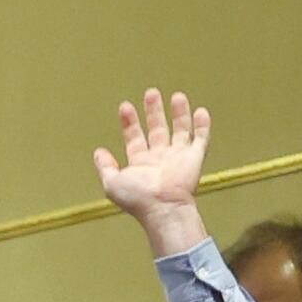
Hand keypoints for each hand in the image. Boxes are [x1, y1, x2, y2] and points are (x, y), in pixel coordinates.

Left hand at [93, 88, 212, 258]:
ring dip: (179, 114)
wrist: (164, 207)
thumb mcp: (112, 183)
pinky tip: (200, 111)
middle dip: (153, 111)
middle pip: (157, 129)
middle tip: (151, 94)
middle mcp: (160, 159)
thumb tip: (98, 152)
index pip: (134, 138)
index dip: (129, 122)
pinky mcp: (194, 159)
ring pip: (180, 130)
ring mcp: (178, 158)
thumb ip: (105, 167)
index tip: (125, 106)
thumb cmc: (138, 200)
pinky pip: (201, 139)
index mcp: (141, 164)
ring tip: (177, 96)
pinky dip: (202, 125)